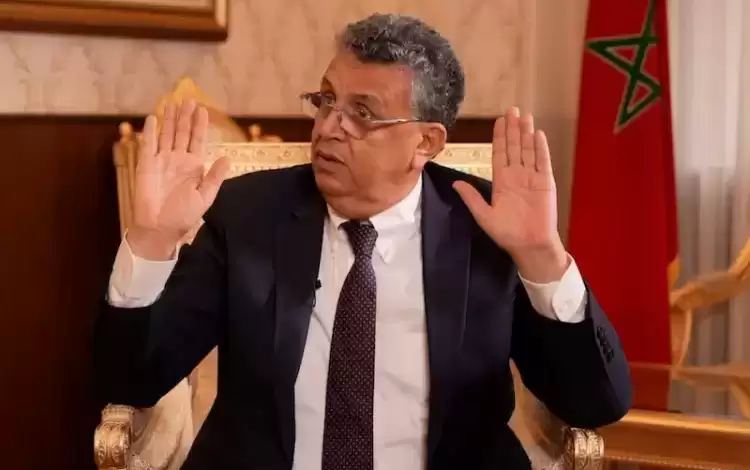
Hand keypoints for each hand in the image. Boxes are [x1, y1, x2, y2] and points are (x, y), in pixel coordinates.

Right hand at [128, 100, 228, 259]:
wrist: (160, 228)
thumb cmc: (184, 216)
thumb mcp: (205, 197)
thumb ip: (215, 177)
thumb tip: (226, 158)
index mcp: (193, 166)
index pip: (197, 140)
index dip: (200, 125)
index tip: (203, 110)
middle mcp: (178, 160)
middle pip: (182, 133)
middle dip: (185, 117)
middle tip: (188, 99)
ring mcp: (161, 160)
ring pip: (166, 135)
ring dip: (169, 119)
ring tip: (172, 102)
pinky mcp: (146, 164)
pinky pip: (149, 144)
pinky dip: (151, 132)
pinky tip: (153, 118)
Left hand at [453, 107, 566, 281]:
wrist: (529, 245)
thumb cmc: (507, 233)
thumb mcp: (484, 215)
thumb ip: (472, 198)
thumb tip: (455, 183)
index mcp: (502, 182)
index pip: (499, 154)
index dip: (499, 137)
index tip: (499, 121)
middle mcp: (517, 176)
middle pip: (514, 147)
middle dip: (513, 128)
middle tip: (512, 109)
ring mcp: (532, 178)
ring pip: (528, 150)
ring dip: (526, 133)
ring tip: (525, 116)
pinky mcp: (545, 183)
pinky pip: (543, 162)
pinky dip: (541, 148)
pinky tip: (538, 134)